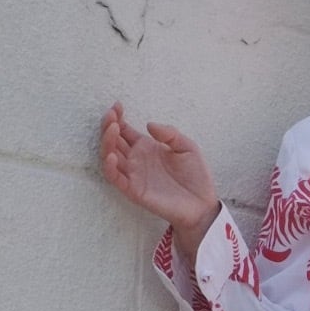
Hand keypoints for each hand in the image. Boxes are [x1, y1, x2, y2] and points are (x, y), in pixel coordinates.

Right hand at [99, 103, 220, 255]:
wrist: (202, 204)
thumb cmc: (196, 177)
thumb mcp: (187, 147)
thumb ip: (170, 134)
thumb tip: (149, 125)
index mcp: (146, 147)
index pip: (124, 130)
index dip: (117, 117)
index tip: (117, 106)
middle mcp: (136, 160)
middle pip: (113, 141)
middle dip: (108, 126)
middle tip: (111, 115)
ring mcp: (134, 175)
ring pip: (110, 157)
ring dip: (107, 142)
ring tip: (112, 129)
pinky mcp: (135, 191)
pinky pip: (116, 179)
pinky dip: (110, 168)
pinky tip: (112, 156)